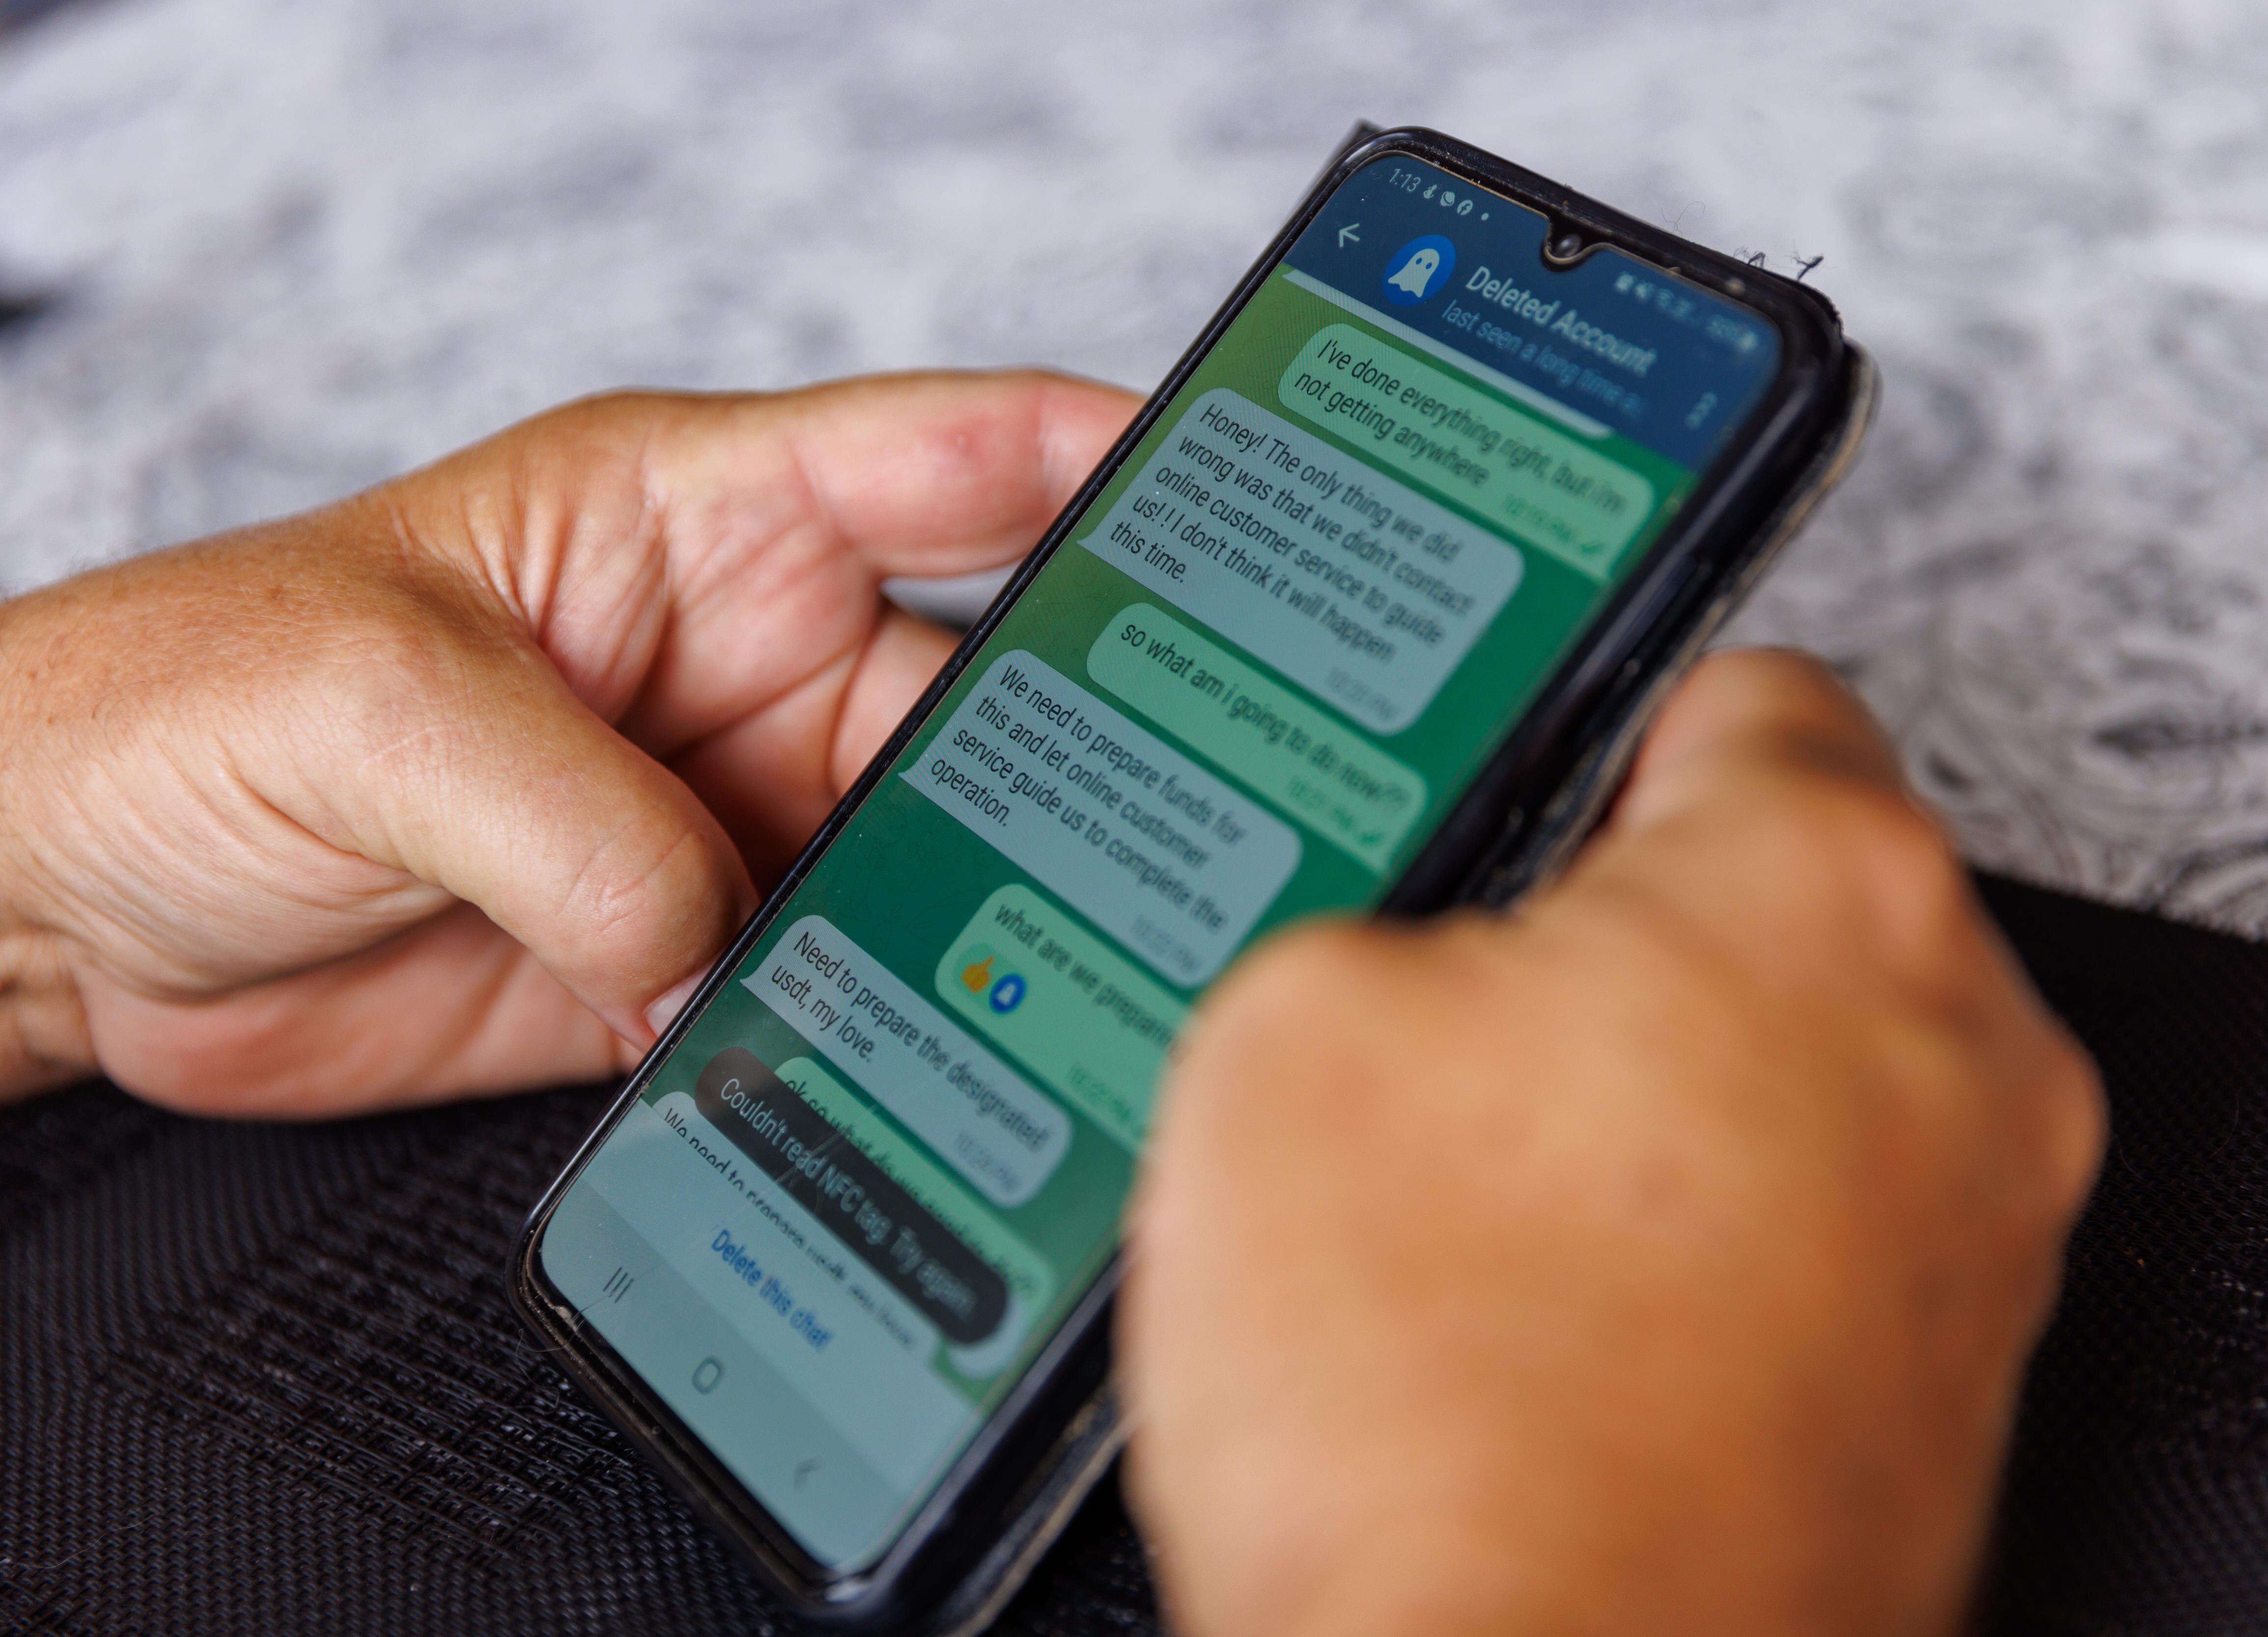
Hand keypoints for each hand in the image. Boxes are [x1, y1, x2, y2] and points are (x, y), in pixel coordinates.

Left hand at [0, 373, 1138, 1111]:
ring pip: (933, 864)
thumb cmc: (181, 708)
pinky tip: (920, 1064)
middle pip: (987, 696)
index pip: (954, 457)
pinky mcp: (687, 960)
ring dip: (986, 922)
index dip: (1111, 465)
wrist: (61, 909)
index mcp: (697, 520)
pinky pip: (838, 993)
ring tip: (1063, 976)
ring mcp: (726, 818)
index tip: (1247, 505)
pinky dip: (888, 1035)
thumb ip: (585, 822)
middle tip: (1196, 819)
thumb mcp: (381, 705)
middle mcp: (743, 662)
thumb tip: (725, 950)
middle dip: (1091, 752)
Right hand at [1122, 651, 2103, 1636]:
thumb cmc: (1445, 1415)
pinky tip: (1540, 1322)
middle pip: (1771, 904)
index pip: (1734, 687)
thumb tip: (1432, 939)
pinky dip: (1684, 1259)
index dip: (1580, 732)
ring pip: (1785, 1083)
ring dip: (1641, 1114)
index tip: (1517, 793)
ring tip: (1472, 1205)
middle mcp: (1959, 1052)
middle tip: (1448, 1029)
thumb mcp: (1286, 1022)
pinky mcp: (1937, 1399)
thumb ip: (1391, 901)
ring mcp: (1972, 1243)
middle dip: (1608, 944)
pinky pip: (1802, 1247)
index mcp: (1823, 886)